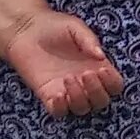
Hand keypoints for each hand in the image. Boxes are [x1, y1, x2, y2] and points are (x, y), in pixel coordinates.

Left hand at [4, 11, 123, 117]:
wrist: (25, 30)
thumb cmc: (53, 26)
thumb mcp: (75, 27)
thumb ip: (89, 40)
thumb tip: (101, 56)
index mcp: (95, 66)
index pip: (114, 85)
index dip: (112, 82)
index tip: (102, 70)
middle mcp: (84, 82)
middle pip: (101, 101)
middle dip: (96, 91)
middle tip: (85, 74)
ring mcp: (66, 91)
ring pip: (82, 108)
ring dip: (79, 97)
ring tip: (68, 78)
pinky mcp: (47, 95)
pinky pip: (59, 112)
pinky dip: (61, 108)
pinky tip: (57, 94)